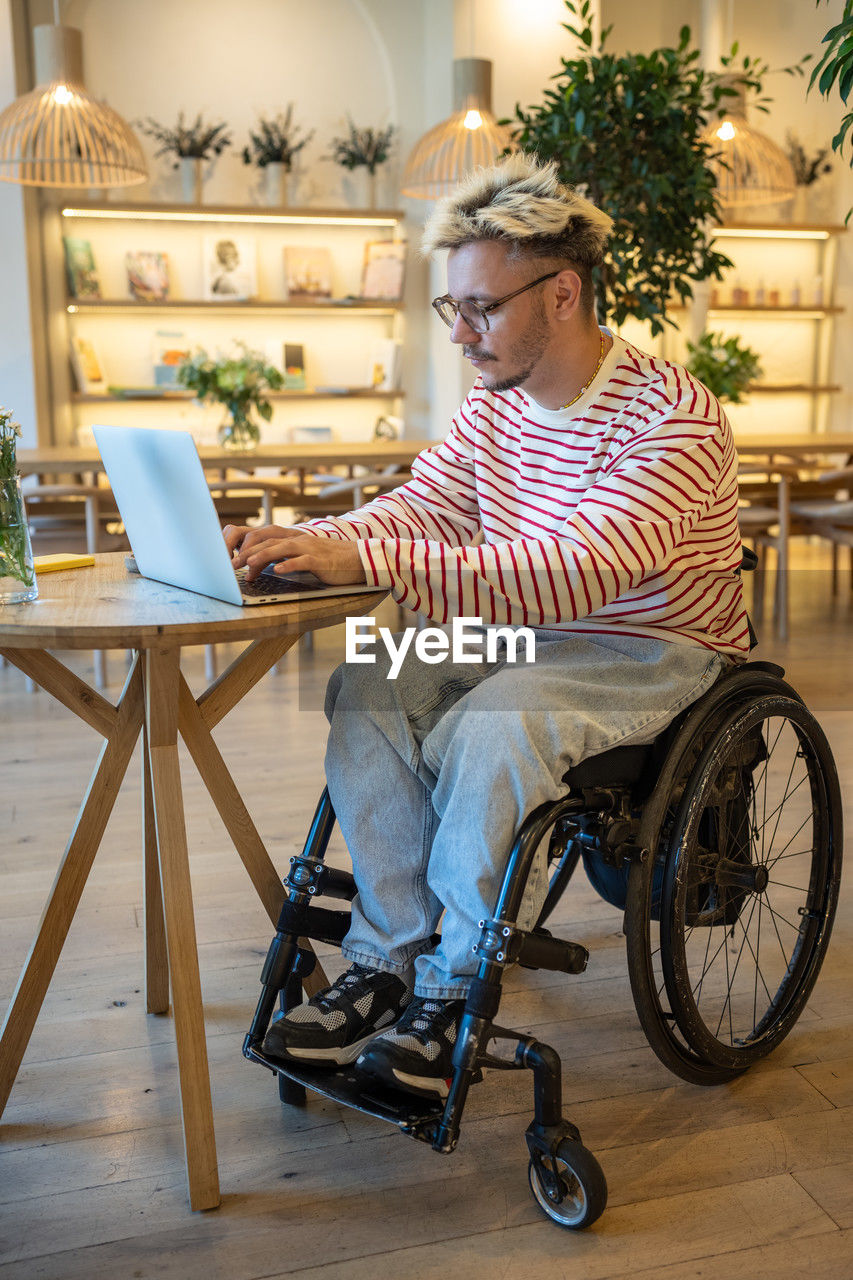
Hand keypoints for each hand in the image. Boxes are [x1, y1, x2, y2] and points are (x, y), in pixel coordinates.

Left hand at [222, 523, 366, 584]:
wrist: (357, 559)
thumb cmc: (328, 560)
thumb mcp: (303, 556)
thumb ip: (285, 557)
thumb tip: (263, 566)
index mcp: (292, 537)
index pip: (263, 536)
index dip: (245, 545)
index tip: (232, 558)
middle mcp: (298, 539)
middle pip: (268, 540)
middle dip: (247, 551)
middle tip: (232, 564)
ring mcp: (309, 548)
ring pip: (281, 548)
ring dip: (262, 556)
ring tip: (247, 564)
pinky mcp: (320, 560)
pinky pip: (302, 561)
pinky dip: (288, 565)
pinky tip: (277, 571)